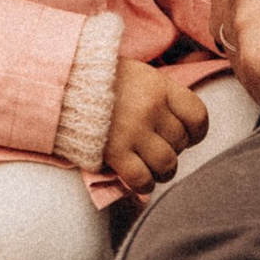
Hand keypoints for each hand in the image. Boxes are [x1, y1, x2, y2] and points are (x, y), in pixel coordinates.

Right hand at [104, 55, 209, 195]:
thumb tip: (180, 128)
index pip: (198, 116)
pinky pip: (142, 178)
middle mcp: (151, 108)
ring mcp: (133, 130)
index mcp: (159, 86)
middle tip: (155, 149)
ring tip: (152, 169)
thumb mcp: (138, 75)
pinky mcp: (114, 151)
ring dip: (163, 172)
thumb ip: (159, 96)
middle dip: (172, 150)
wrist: (61, 84)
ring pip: (167, 164)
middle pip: (180, 143)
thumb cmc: (100, 81)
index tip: (185, 136)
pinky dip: (144, 185)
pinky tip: (139, 181)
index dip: (196, 133)